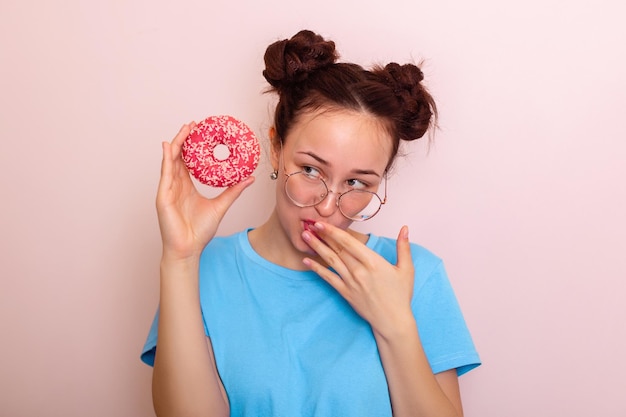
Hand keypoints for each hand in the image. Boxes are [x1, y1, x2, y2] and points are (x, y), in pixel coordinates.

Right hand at [156, 123, 253, 260]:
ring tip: (184, 130)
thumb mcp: (221, 206)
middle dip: (184, 139)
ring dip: (176, 144)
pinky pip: (165, 174)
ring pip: (170, 161)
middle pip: (178, 157)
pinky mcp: (162, 196)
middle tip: (193, 124)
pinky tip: (168, 147)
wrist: (188, 249)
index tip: (200, 131)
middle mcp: (175, 185)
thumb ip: (233, 191)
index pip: (188, 161)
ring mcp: (168, 190)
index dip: (192, 146)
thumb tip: (249, 178)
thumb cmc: (200, 231)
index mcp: (186, 187)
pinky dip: (166, 159)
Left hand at [301, 222, 414, 338]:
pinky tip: (306, 261)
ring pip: (330, 260)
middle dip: (322, 235)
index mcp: (372, 262)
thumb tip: (405, 228)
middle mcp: (358, 270)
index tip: (322, 223)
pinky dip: (316, 269)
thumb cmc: (400, 295)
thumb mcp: (406, 269)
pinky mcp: (345, 293)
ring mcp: (350, 282)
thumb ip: (403, 247)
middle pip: (337, 248)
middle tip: (309, 224)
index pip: (348, 242)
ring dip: (316, 247)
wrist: (392, 321)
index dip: (333, 231)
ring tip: (305, 236)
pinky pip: (328, 278)